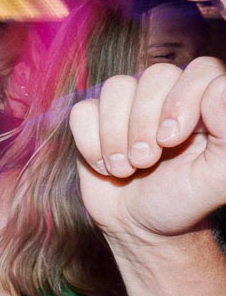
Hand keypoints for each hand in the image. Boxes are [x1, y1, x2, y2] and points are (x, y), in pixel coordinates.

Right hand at [69, 58, 225, 243]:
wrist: (140, 226)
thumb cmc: (184, 199)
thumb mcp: (216, 176)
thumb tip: (219, 89)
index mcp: (205, 104)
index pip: (201, 70)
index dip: (183, 98)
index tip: (171, 139)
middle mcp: (169, 95)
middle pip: (155, 75)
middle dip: (145, 123)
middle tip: (148, 160)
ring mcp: (130, 105)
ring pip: (116, 88)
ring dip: (116, 135)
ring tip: (127, 167)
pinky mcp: (94, 119)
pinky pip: (83, 111)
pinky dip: (91, 143)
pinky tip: (105, 165)